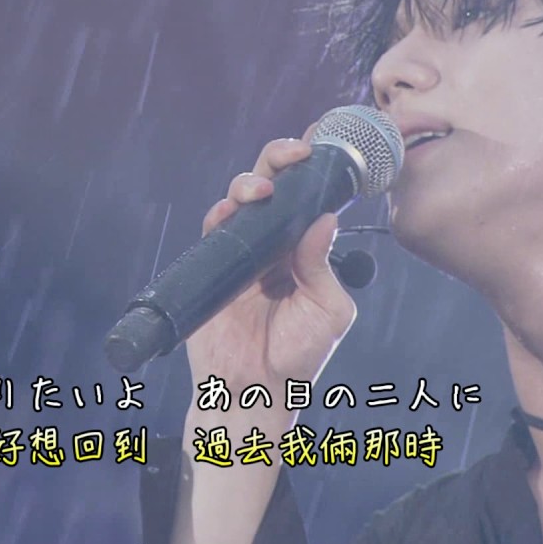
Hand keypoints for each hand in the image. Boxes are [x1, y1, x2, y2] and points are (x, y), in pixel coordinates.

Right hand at [186, 124, 357, 424]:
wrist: (255, 391)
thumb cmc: (298, 355)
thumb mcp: (327, 310)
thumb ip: (321, 265)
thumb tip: (324, 219)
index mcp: (305, 250)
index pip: (308, 199)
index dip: (311, 172)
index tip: (319, 152)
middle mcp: (274, 245)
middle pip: (273, 186)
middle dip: (278, 161)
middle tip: (291, 155)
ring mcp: (243, 253)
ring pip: (241, 201)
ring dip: (249, 184)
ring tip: (260, 192)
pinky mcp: (215, 266)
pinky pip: (215, 230)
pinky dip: (221, 215)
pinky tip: (231, 213)